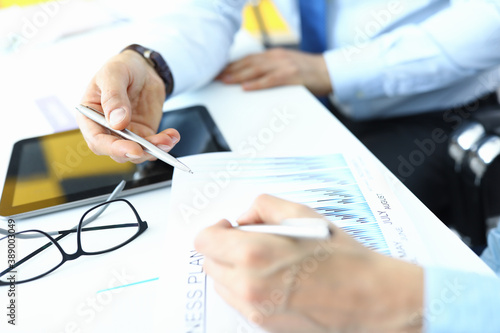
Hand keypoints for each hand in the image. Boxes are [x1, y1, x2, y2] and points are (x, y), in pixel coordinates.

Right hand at [77, 50, 179, 163]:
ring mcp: (126, 134)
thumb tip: (117, 122)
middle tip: (155, 146)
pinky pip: (153, 145)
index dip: (114, 149)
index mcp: (90, 116)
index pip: (97, 140)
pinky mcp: (144, 134)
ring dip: (155, 149)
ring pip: (138, 153)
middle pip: (118, 152)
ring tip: (169, 138)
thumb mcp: (114, 73)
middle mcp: (106, 130)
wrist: (143, 68)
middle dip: (137, 152)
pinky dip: (164, 143)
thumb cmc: (122, 67)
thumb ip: (113, 96)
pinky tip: (173, 135)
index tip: (133, 149)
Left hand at [194, 194, 423, 332]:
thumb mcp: (302, 215)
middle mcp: (248, 286)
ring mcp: (254, 310)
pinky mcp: (264, 324)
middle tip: (250, 241)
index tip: (230, 228)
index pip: (204, 241)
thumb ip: (263, 207)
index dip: (215, 230)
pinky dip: (245, 288)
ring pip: (222, 284)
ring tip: (265, 261)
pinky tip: (273, 279)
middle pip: (209, 263)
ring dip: (233, 269)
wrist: (368, 297)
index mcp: (253, 254)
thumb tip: (243, 218)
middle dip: (224, 249)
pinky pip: (238, 302)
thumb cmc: (341, 258)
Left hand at [217, 48, 332, 95]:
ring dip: (238, 76)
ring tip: (225, 81)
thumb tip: (252, 79)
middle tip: (216, 76)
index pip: (249, 58)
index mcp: (275, 55)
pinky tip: (246, 87)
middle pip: (249, 63)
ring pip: (256, 70)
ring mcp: (284, 66)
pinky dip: (256, 84)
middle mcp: (277, 57)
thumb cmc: (309, 73)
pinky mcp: (291, 76)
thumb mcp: (287, 65)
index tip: (219, 70)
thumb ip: (272, 69)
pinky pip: (270, 80)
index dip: (233, 64)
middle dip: (231, 69)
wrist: (330, 71)